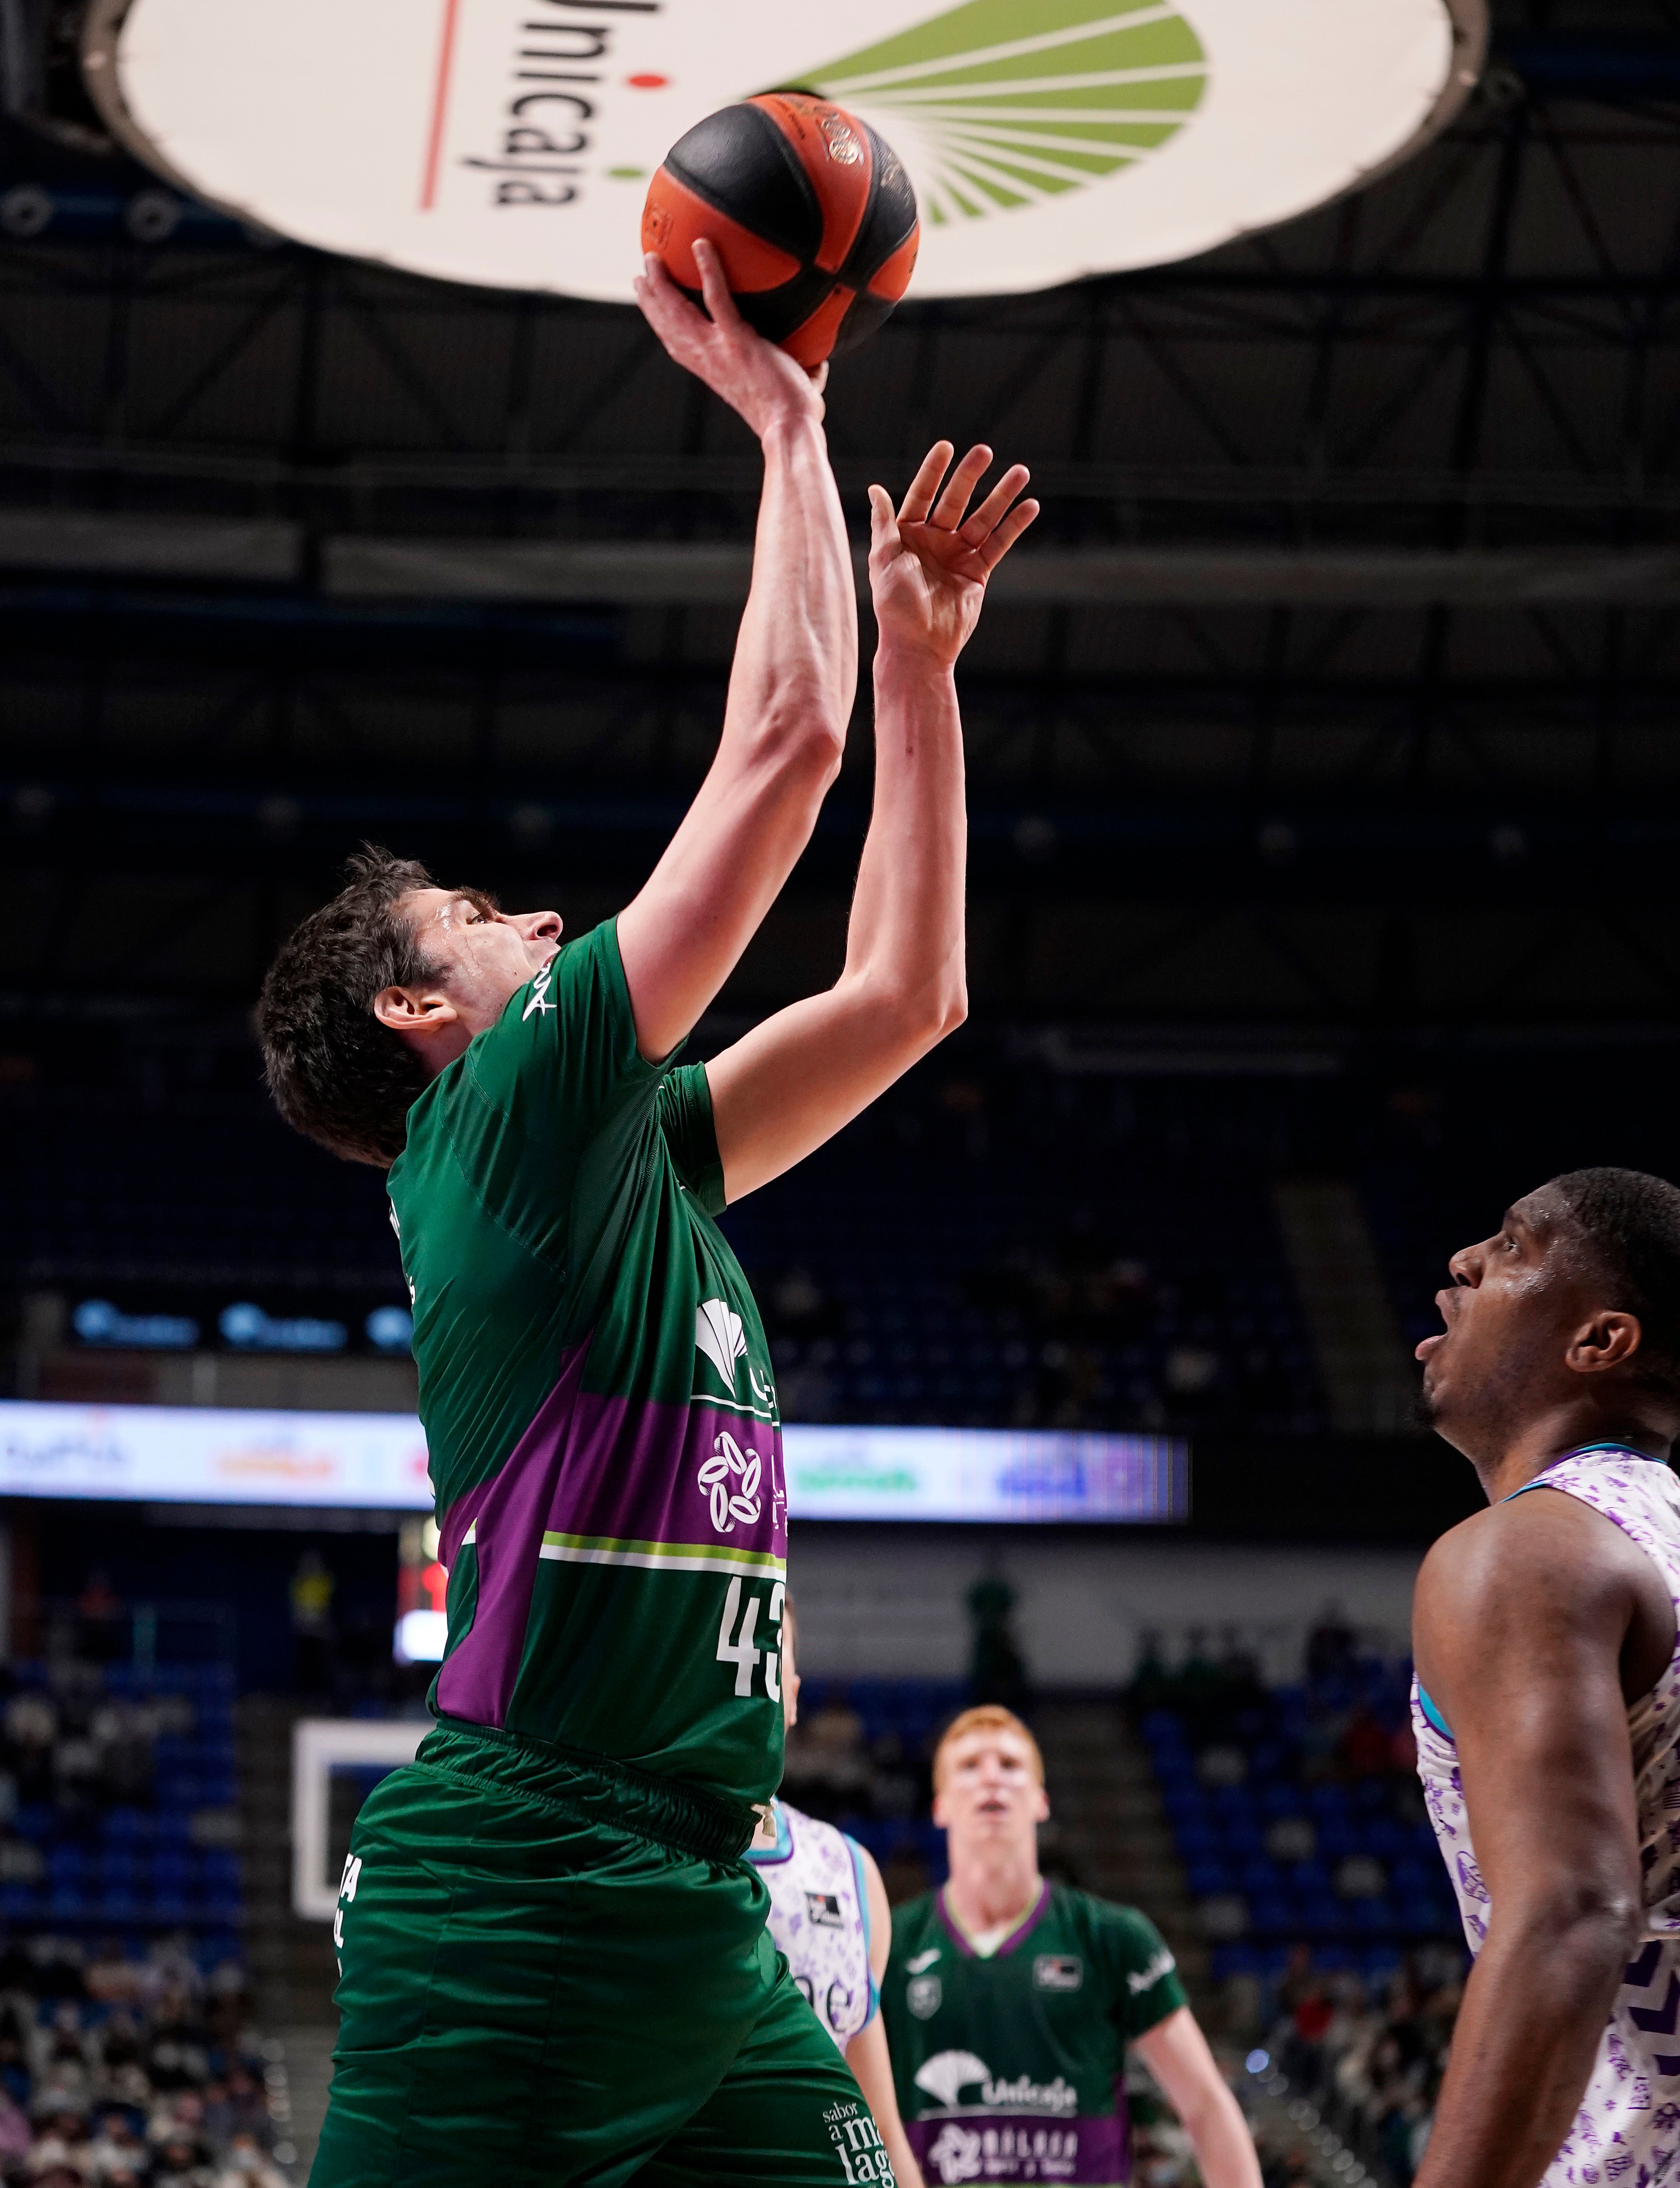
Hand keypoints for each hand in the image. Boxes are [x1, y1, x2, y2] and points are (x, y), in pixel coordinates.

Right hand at [634, 241, 826, 440]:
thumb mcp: (788, 388)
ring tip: (652, 257)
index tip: (650, 306)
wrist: (790, 427)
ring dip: (662, 282)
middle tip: (641, 274)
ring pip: (678, 310)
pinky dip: (708, 270)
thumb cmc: (793, 415)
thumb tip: (819, 362)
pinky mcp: (736, 340)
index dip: (661, 324)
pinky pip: (716, 297)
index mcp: (713, 371)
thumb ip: (798, 370)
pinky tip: (701, 245)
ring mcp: (718, 349)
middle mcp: (707, 359)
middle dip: (651, 299)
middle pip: (668, 324)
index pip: (678, 345)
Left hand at [868, 442, 1037, 666]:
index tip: (946, 447)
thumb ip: (883, 525)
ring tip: (1021, 472)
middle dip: (970, 476)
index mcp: (907, 535)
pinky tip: (1030, 506)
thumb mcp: (883, 561)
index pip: (922, 494)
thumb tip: (875, 489)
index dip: (933, 472)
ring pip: (983, 518)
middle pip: (955, 501)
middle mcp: (934, 541)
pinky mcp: (978, 572)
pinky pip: (999, 544)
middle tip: (984, 451)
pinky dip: (1014, 526)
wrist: (918, 646)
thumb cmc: (894, 606)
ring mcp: (958, 555)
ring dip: (1002, 496)